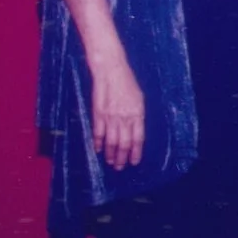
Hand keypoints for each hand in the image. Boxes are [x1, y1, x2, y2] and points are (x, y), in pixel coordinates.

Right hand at [87, 51, 147, 171]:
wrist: (110, 70)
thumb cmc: (127, 83)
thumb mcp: (139, 98)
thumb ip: (138, 115)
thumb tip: (136, 130)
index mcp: (138, 114)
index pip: (138, 138)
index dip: (136, 152)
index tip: (135, 161)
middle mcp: (124, 117)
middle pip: (124, 143)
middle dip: (123, 157)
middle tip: (121, 167)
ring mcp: (110, 116)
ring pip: (111, 141)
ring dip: (111, 154)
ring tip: (111, 162)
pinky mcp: (98, 113)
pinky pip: (98, 132)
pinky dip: (98, 143)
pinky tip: (98, 150)